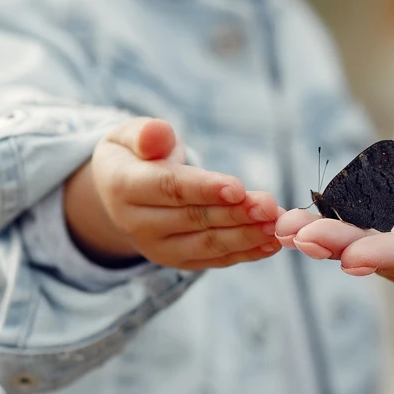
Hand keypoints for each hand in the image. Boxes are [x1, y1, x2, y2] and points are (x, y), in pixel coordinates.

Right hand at [66, 118, 282, 270]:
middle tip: (270, 206)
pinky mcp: (178, 260)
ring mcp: (158, 247)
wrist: (117, 193)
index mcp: (124, 187)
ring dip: (245, 236)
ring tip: (276, 225)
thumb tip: (158, 134)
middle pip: (193, 218)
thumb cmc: (135, 154)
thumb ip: (145, 134)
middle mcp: (137, 223)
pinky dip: (245, 252)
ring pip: (207, 244)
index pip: (168, 188)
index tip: (237, 188)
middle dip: (235, 214)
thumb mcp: (129, 135)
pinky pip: (214, 259)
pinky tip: (271, 243)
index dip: (204, 189)